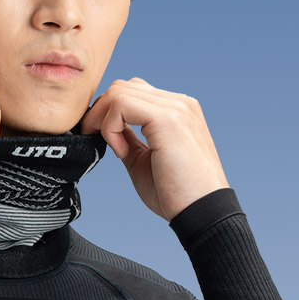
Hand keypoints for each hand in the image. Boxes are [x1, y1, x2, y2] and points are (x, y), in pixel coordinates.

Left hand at [80, 77, 229, 221]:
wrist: (202, 213)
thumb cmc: (177, 194)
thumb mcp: (143, 159)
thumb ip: (128, 138)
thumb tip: (107, 128)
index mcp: (177, 111)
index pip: (133, 92)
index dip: (109, 114)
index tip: (107, 143)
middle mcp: (179, 103)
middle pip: (122, 87)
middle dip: (100, 113)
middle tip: (96, 140)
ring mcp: (176, 107)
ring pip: (119, 91)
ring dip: (103, 119)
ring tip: (114, 149)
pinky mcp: (167, 119)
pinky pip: (121, 104)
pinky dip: (110, 127)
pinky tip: (121, 151)